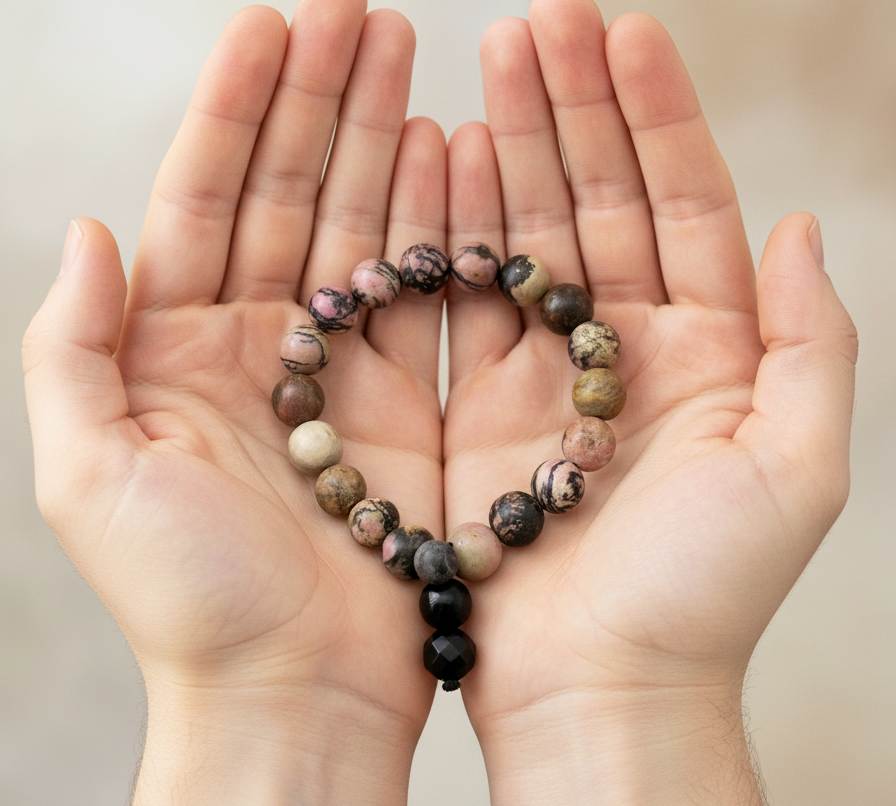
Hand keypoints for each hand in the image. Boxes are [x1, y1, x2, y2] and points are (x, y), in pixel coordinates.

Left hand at [23, 3, 448, 801]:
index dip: (240, 111)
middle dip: (324, 104)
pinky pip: (422, 299)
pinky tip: (452, 164)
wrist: (292, 693)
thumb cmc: (190, 599)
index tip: (278, 26)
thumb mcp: (91, 472)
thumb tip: (89, 231)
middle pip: (292, 198)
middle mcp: (259, 348)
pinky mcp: (402, 405)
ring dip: (383, 148)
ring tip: (410, 65)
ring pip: (363, 233)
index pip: (207, 200)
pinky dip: (438, 230)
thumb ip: (73, 348)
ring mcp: (337, 371)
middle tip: (365, 16)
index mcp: (177, 350)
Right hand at [444, 2, 855, 801]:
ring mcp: (547, 370)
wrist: (597, 687)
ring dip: (509, 151)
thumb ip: (812, 342)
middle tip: (535, 24)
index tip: (620, 34)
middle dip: (571, 109)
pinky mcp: (480, 404)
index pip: (684, 204)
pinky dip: (455, 231)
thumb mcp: (796, 466)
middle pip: (598, 202)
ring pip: (526, 237)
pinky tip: (442, 164)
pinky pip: (467, 299)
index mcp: (709, 349)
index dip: (655, 117)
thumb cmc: (699, 594)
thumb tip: (801, 224)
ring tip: (486, 68)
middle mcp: (625, 347)